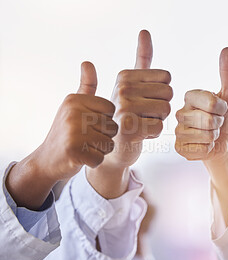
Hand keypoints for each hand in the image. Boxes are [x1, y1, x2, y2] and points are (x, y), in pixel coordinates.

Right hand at [6, 62, 117, 208]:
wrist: (46, 160)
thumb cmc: (66, 131)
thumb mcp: (74, 105)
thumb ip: (86, 86)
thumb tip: (87, 62)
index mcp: (76, 100)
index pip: (112, 110)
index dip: (106, 121)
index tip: (90, 124)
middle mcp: (73, 113)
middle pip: (113, 128)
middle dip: (104, 137)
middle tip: (86, 139)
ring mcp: (73, 132)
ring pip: (109, 144)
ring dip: (100, 150)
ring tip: (84, 147)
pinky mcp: (74, 151)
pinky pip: (100, 158)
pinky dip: (94, 161)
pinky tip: (82, 157)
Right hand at [106, 30, 171, 167]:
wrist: (113, 147)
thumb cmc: (126, 115)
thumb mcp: (131, 84)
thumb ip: (141, 59)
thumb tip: (145, 31)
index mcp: (124, 76)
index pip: (167, 78)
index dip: (161, 92)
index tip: (144, 100)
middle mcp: (122, 89)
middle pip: (169, 93)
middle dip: (161, 107)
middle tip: (143, 114)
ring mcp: (123, 109)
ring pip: (166, 110)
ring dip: (158, 120)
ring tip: (141, 123)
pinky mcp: (128, 129)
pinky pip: (159, 127)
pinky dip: (153, 134)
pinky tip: (140, 135)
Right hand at [175, 47, 227, 161]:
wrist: (224, 144)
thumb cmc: (227, 118)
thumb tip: (227, 49)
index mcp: (190, 96)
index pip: (212, 102)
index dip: (223, 109)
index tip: (221, 110)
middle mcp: (180, 112)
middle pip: (209, 121)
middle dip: (220, 125)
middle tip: (217, 124)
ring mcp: (177, 131)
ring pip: (205, 136)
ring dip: (214, 138)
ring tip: (211, 134)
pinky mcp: (179, 148)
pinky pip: (199, 149)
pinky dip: (208, 149)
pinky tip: (205, 145)